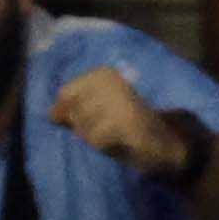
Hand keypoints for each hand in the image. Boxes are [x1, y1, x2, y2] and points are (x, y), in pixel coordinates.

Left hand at [47, 61, 181, 176]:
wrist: (166, 141)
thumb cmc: (124, 125)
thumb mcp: (94, 112)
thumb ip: (71, 109)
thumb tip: (51, 114)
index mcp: (102, 74)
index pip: (65, 93)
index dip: (69, 111)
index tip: (92, 117)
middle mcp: (111, 81)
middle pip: (72, 111)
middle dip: (84, 126)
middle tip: (109, 127)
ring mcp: (120, 99)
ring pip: (82, 126)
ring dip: (95, 137)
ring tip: (115, 134)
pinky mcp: (127, 121)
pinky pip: (96, 139)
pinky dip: (105, 145)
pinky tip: (120, 141)